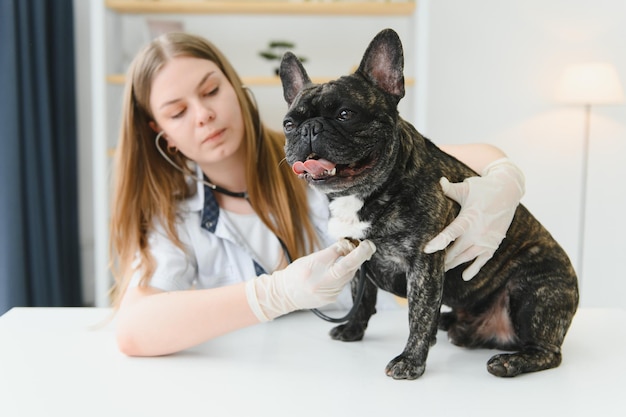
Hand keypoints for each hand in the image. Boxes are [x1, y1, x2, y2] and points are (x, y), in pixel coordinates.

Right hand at [245, 239, 375, 320]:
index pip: (339, 256)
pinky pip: (343, 284)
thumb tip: (349, 246)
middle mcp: (322, 281)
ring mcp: (327, 292)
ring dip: (351, 266)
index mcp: (314, 266)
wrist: (284, 295)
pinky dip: (343, 277)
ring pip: (347, 276)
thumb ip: (330, 253)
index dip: (355, 250)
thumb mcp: (310, 258)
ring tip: (347, 258)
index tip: (366, 244)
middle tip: (368, 246)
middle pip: (348, 268)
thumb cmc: (296, 273)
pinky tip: (336, 274)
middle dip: (360, 257)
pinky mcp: (331, 299)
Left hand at [424, 158, 524, 280]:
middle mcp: (479, 232)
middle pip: (458, 250)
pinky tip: (465, 277)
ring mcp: (487, 239)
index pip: (452, 233)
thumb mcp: (467, 187)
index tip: (427, 250)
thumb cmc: (483, 188)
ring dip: (455, 264)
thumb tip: (439, 182)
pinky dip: (474, 268)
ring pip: (468, 257)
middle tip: (429, 266)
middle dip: (444, 259)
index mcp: (470, 218)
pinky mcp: (494, 243)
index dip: (439, 242)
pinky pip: (483, 259)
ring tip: (441, 271)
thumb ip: (450, 189)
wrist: (509, 190)